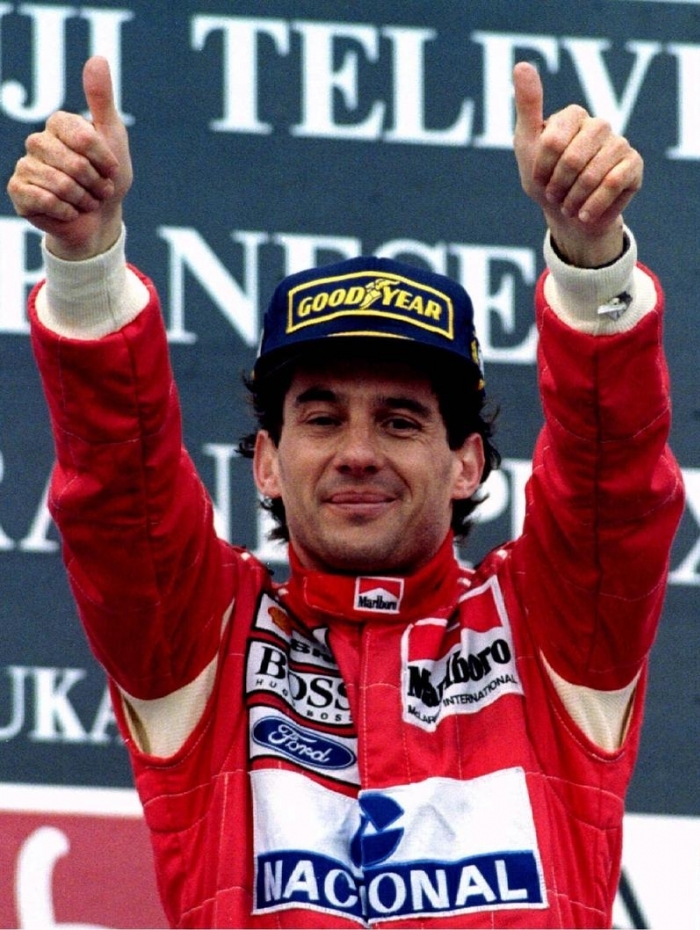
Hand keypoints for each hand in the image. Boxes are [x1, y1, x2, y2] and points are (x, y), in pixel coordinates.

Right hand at [7, 56, 131, 259]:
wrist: (98, 220)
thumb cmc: (107, 179)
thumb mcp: (113, 137)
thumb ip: (102, 99)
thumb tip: (98, 58)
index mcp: (59, 124)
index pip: (85, 137)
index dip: (104, 160)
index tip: (111, 170)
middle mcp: (37, 141)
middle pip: (74, 164)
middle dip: (95, 184)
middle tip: (98, 190)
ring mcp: (25, 166)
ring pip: (60, 184)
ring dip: (83, 200)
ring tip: (85, 201)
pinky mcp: (19, 192)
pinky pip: (44, 200)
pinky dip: (65, 211)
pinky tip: (68, 212)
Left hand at [513, 61, 642, 266]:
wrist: (567, 216)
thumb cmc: (544, 179)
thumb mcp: (527, 144)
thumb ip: (528, 105)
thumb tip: (522, 64)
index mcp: (573, 116)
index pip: (553, 141)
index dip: (541, 169)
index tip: (538, 180)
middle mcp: (599, 125)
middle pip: (573, 158)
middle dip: (557, 186)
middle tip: (554, 196)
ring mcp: (619, 143)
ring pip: (593, 173)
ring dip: (573, 199)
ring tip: (569, 206)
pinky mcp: (634, 165)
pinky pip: (614, 183)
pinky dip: (593, 205)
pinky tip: (584, 213)